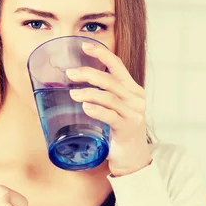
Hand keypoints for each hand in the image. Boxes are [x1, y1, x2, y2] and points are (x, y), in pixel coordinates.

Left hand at [66, 41, 151, 176]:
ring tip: (73, 94)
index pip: (117, 66)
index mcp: (132, 90)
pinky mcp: (128, 129)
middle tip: (70, 74)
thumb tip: (73, 88)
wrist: (134, 160)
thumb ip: (102, 97)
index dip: (101, 54)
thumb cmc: (120, 133)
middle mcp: (136, 99)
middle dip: (88, 74)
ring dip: (88, 93)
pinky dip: (97, 110)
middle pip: (110, 80)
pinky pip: (111, 116)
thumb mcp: (115, 110)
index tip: (84, 45)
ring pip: (109, 97)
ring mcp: (134, 114)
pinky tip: (86, 108)